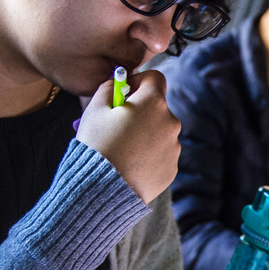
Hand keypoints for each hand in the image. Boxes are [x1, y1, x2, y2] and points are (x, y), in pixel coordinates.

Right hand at [76, 69, 180, 201]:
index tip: (123, 93)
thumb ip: (108, 89)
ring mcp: (174, 148)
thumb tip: (116, 83)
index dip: (137, 81)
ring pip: (159, 132)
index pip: (154, 78)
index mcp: (153, 103)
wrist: (102, 191)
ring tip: (120, 149)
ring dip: (143, 134)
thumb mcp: (94, 109)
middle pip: (156, 107)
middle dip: (139, 111)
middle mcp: (170, 122)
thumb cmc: (96, 146)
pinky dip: (148, 155)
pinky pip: (160, 154)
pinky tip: (128, 164)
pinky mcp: (172, 169)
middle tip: (116, 125)